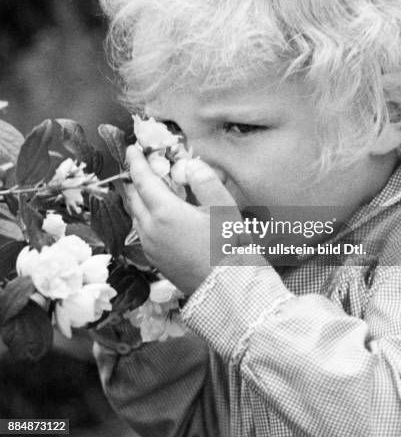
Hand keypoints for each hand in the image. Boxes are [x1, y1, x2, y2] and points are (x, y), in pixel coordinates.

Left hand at [125, 145, 239, 293]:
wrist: (228, 290)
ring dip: (138, 197)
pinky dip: (144, 214)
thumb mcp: (224, 209)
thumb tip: (190, 165)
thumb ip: (206, 182)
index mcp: (165, 212)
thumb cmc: (230, 247)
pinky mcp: (155, 259)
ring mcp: (150, 246)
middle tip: (143, 164)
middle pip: (133, 196)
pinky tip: (158, 213)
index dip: (137, 161)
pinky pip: (141, 229)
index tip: (133, 147)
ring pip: (135, 214)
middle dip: (135, 177)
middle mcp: (150, 229)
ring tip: (149, 186)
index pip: (143, 180)